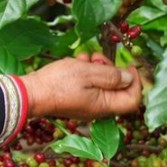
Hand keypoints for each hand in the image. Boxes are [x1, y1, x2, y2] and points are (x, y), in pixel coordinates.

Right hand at [19, 53, 141, 120]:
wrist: (30, 93)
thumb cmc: (58, 83)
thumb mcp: (87, 73)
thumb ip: (111, 75)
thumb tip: (129, 78)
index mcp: (104, 106)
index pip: (132, 99)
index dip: (136, 82)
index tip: (129, 65)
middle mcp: (97, 109)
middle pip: (117, 89)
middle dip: (111, 70)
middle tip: (99, 57)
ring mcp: (85, 105)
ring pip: (101, 85)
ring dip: (96, 68)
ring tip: (84, 58)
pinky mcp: (74, 99)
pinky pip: (88, 86)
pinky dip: (85, 73)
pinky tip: (75, 63)